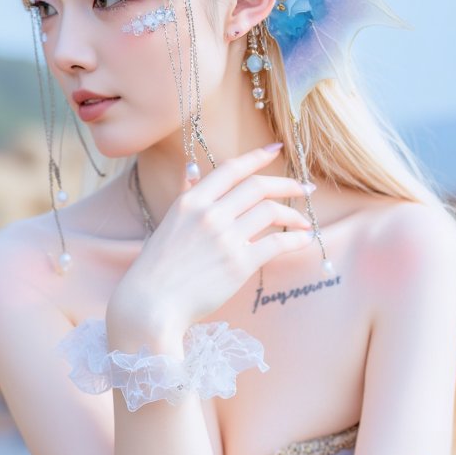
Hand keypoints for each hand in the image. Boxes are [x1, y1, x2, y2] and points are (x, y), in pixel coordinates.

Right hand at [111, 143, 314, 332]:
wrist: (151, 305)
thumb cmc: (157, 268)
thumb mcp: (168, 223)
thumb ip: (185, 195)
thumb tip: (191, 170)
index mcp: (191, 202)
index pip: (231, 169)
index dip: (257, 156)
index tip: (276, 149)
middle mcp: (209, 214)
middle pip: (258, 186)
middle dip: (287, 185)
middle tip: (305, 189)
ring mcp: (225, 238)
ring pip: (270, 211)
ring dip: (294, 215)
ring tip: (303, 222)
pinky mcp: (239, 264)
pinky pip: (277, 243)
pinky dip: (296, 239)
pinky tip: (304, 240)